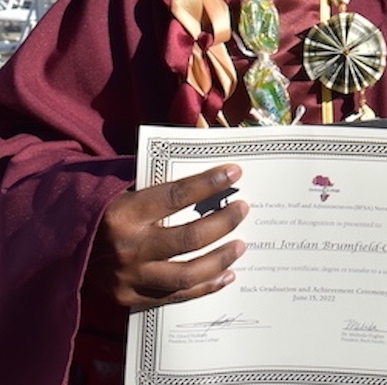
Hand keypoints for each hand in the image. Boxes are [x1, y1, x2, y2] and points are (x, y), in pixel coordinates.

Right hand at [88, 164, 247, 309]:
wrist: (60, 244)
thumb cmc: (103, 207)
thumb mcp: (124, 187)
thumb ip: (161, 182)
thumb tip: (210, 175)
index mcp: (124, 212)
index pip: (177, 196)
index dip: (209, 183)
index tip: (235, 172)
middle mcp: (126, 248)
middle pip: (189, 238)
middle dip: (223, 222)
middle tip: (243, 209)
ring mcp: (127, 277)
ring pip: (185, 274)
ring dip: (219, 259)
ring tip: (241, 245)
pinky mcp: (127, 298)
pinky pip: (174, 297)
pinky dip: (204, 287)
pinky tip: (226, 275)